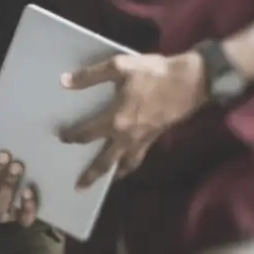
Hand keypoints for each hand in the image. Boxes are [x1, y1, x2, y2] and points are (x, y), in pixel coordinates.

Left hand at [57, 52, 208, 186]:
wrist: (191, 81)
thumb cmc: (154, 73)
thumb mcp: (119, 67)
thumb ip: (90, 76)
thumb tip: (64, 82)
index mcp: (115, 120)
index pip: (87, 133)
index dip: (72, 136)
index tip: (62, 137)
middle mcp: (127, 135)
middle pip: (105, 160)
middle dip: (91, 174)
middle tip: (79, 186)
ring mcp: (143, 139)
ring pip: (125, 163)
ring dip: (114, 173)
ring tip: (106, 181)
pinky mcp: (156, 137)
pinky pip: (140, 157)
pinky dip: (131, 164)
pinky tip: (128, 163)